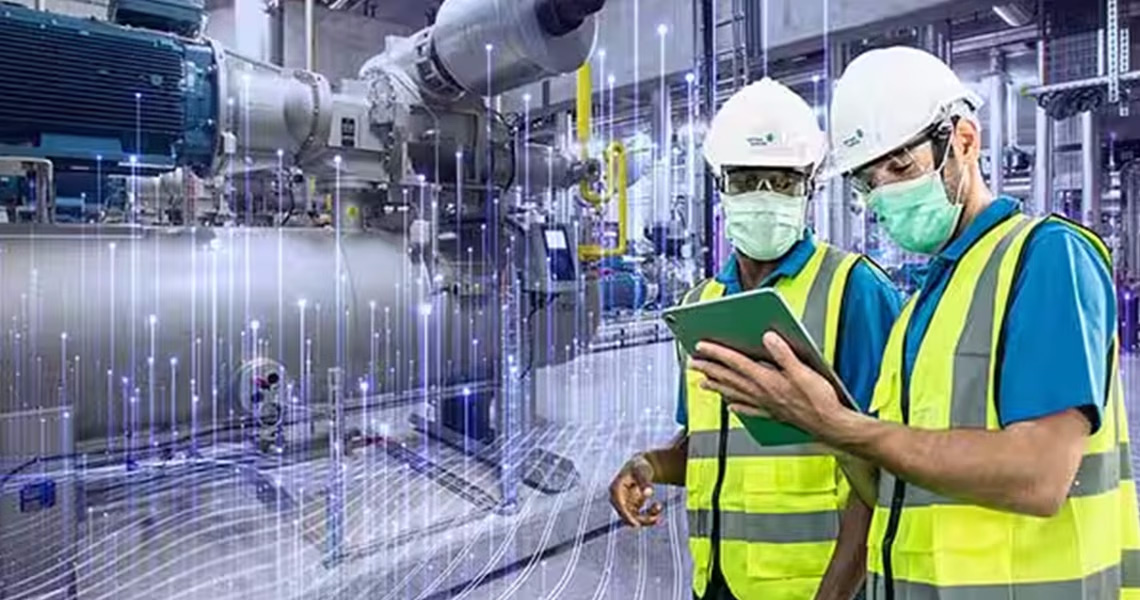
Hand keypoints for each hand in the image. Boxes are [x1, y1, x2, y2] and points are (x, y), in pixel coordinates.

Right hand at [609, 453, 663, 526]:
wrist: (641, 466)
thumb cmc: (640, 466)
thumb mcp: (642, 471)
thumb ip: (644, 481)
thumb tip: (648, 493)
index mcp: (615, 489)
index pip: (619, 505)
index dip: (627, 516)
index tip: (636, 525)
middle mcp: (617, 498)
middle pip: (626, 515)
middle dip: (641, 518)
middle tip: (656, 518)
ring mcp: (624, 504)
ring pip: (634, 518)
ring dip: (647, 518)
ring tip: (660, 508)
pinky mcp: (631, 508)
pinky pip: (639, 517)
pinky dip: (649, 515)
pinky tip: (658, 508)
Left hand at [689, 332, 848, 439]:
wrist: (830, 425)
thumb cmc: (819, 400)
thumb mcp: (803, 372)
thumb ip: (784, 354)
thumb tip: (768, 337)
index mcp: (767, 380)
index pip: (735, 363)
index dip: (717, 353)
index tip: (701, 346)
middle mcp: (761, 393)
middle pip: (729, 378)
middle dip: (709, 368)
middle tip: (692, 362)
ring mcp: (765, 405)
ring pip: (734, 393)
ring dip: (717, 386)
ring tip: (703, 382)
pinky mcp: (773, 414)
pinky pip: (749, 409)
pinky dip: (737, 406)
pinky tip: (731, 406)